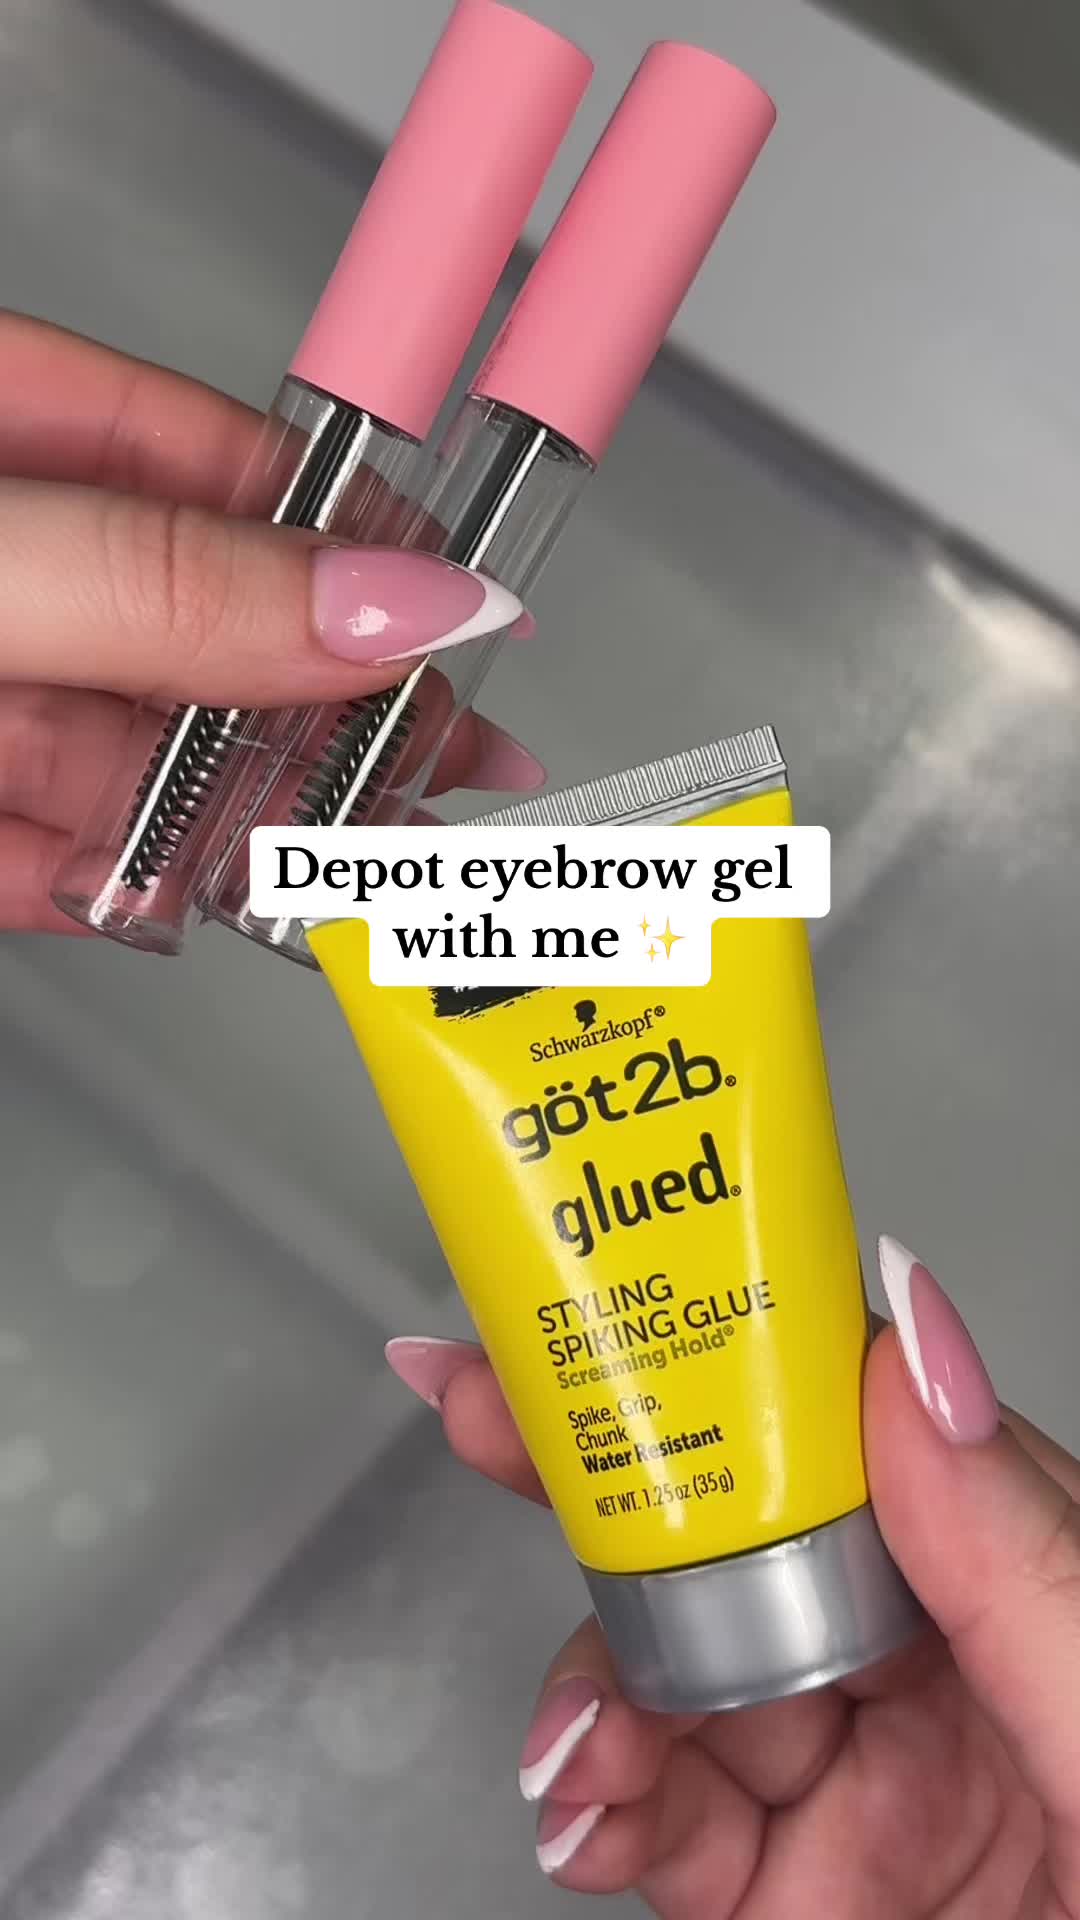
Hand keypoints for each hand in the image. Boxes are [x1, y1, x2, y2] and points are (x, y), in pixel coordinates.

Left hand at [0, 315, 540, 934]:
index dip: (350, 534)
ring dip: (243, 818)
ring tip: (346, 860)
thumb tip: (379, 601)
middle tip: (438, 759)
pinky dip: (128, 889)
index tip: (459, 605)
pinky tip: (196, 902)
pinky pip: (44, 856)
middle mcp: (1, 570)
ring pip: (134, 758)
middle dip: (324, 706)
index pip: (214, 461)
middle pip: (198, 631)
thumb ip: (163, 581)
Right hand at [386, 1241, 1079, 1916]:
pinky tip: (585, 1810)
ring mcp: (855, 1784)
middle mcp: (930, 1666)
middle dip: (603, 1476)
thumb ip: (1020, 1549)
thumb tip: (914, 1343)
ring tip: (583, 1742)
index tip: (619, 1303)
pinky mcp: (792, 1900)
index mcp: (1019, 1578)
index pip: (855, 1423)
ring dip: (596, 1686)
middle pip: (736, 1534)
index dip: (730, 1349)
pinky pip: (667, 1823)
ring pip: (674, 1676)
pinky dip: (603, 1804)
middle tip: (481, 1411)